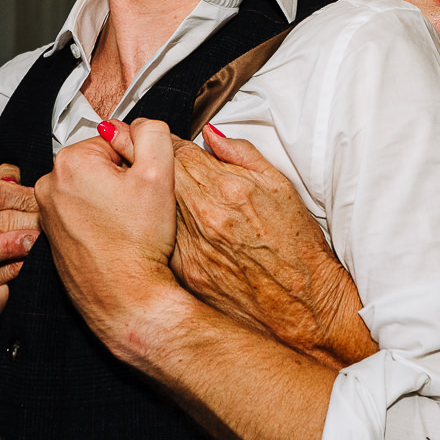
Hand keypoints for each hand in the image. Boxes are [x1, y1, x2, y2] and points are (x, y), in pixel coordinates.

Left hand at [35, 120, 184, 368]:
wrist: (125, 299)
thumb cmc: (139, 243)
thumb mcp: (160, 173)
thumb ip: (153, 133)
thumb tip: (139, 125)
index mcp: (70, 161)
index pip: (114, 142)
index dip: (137, 164)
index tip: (142, 191)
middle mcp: (49, 184)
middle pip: (99, 164)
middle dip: (121, 181)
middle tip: (137, 210)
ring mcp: (47, 213)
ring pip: (90, 189)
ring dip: (110, 201)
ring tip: (125, 227)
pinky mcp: (51, 236)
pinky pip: (81, 214)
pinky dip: (98, 221)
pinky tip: (113, 239)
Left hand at [106, 122, 372, 369]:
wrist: (302, 304)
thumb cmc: (296, 247)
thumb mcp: (279, 185)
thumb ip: (240, 154)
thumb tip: (211, 135)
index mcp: (222, 186)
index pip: (175, 151)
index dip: (163, 145)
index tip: (156, 144)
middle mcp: (200, 215)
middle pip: (155, 178)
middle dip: (145, 169)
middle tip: (136, 163)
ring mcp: (188, 247)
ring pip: (151, 211)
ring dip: (147, 202)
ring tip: (146, 201)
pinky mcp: (184, 273)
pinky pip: (161, 243)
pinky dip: (157, 236)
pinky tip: (161, 236)